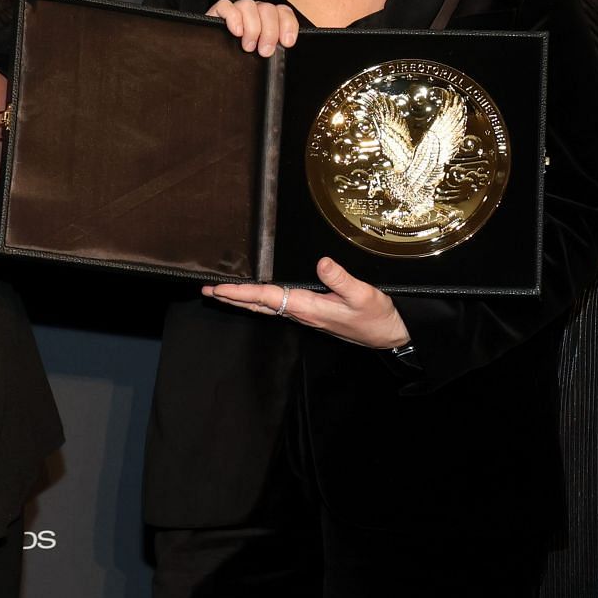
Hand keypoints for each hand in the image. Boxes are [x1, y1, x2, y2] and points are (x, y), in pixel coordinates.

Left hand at [204, 256, 410, 349]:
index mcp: (308, 307)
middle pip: (258, 305)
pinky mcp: (312, 314)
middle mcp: (301, 313)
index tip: (219, 289)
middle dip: (232, 298)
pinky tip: (257, 296)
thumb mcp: (363, 294)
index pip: (266, 297)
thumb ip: (341, 278)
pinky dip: (260, 300)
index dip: (241, 292)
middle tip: (207, 291)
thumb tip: (320, 262)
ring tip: (223, 292)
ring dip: (243, 299)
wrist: (389, 335)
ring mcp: (306, 315)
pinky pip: (278, 306)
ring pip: (266, 306)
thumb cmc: (377, 316)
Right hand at [205, 0, 298, 57]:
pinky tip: (236, 32)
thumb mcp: (259, 60)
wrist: (210, 69)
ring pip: (249, 5)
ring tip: (248, 46)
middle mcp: (253, 14)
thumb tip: (284, 53)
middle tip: (265, 51)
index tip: (287, 42)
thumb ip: (272, 51)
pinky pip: (226, 5)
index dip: (288, 25)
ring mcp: (235, 11)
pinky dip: (233, 18)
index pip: (283, 12)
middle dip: (270, 31)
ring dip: (252, 27)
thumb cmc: (236, 63)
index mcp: (267, 21)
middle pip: (268, 9)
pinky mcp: (217, 13)